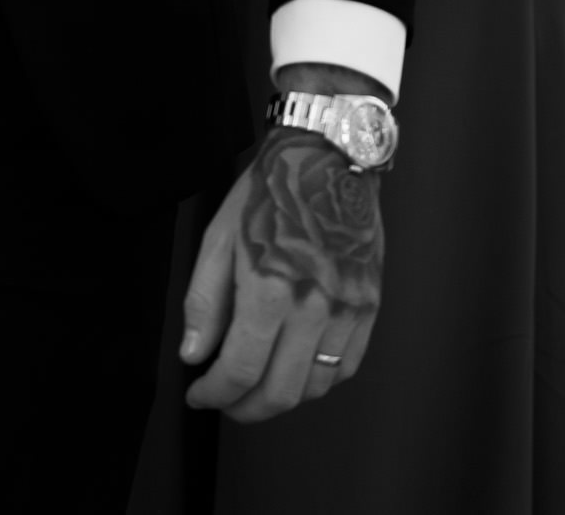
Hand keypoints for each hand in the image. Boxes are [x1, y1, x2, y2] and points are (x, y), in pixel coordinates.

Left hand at [182, 101, 386, 417]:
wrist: (329, 157)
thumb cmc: (271, 191)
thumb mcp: (218, 237)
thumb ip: (203, 302)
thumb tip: (194, 354)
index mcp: (270, 289)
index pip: (239, 371)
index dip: (213, 394)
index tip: (199, 394)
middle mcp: (314, 307)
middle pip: (279, 392)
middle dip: (244, 408)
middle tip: (224, 400)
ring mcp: (347, 309)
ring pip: (314, 387)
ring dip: (281, 398)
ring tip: (256, 387)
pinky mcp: (369, 305)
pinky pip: (346, 367)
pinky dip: (318, 381)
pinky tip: (296, 371)